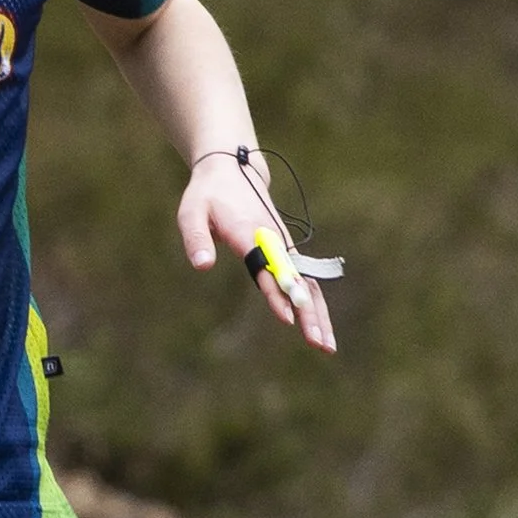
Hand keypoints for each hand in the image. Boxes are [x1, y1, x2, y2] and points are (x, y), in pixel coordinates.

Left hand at [178, 158, 337, 354]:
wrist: (232, 170)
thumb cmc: (207, 196)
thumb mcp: (191, 212)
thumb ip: (196, 239)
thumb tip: (202, 266)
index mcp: (250, 232)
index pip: (267, 267)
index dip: (277, 292)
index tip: (287, 318)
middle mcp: (274, 240)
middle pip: (298, 281)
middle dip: (309, 314)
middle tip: (319, 344)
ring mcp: (284, 246)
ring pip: (308, 284)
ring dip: (318, 315)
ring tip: (326, 347)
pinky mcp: (286, 251)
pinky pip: (305, 280)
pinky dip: (314, 304)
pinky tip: (319, 328)